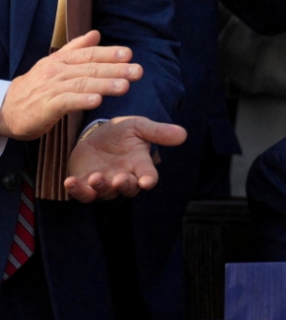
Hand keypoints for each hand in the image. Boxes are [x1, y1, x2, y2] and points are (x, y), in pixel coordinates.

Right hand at [0, 31, 141, 140]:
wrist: (8, 108)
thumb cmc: (37, 86)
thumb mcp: (54, 64)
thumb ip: (76, 49)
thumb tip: (96, 34)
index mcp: (61, 60)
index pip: (88, 54)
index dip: (108, 54)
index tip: (129, 54)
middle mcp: (57, 71)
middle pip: (90, 69)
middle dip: (115, 69)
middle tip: (138, 71)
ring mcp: (51, 88)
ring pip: (81, 84)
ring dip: (104, 85)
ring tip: (125, 86)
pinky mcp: (46, 106)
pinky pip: (66, 102)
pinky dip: (81, 101)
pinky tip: (97, 101)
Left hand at [65, 117, 186, 202]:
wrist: (96, 134)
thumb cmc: (122, 132)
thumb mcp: (139, 126)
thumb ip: (158, 132)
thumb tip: (182, 134)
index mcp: (140, 166)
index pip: (149, 176)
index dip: (148, 180)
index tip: (147, 182)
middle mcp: (124, 178)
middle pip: (128, 188)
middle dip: (124, 185)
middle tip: (120, 179)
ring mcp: (104, 183)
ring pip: (105, 192)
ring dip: (101, 187)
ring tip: (95, 178)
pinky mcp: (85, 184)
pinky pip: (82, 193)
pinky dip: (76, 190)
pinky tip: (69, 182)